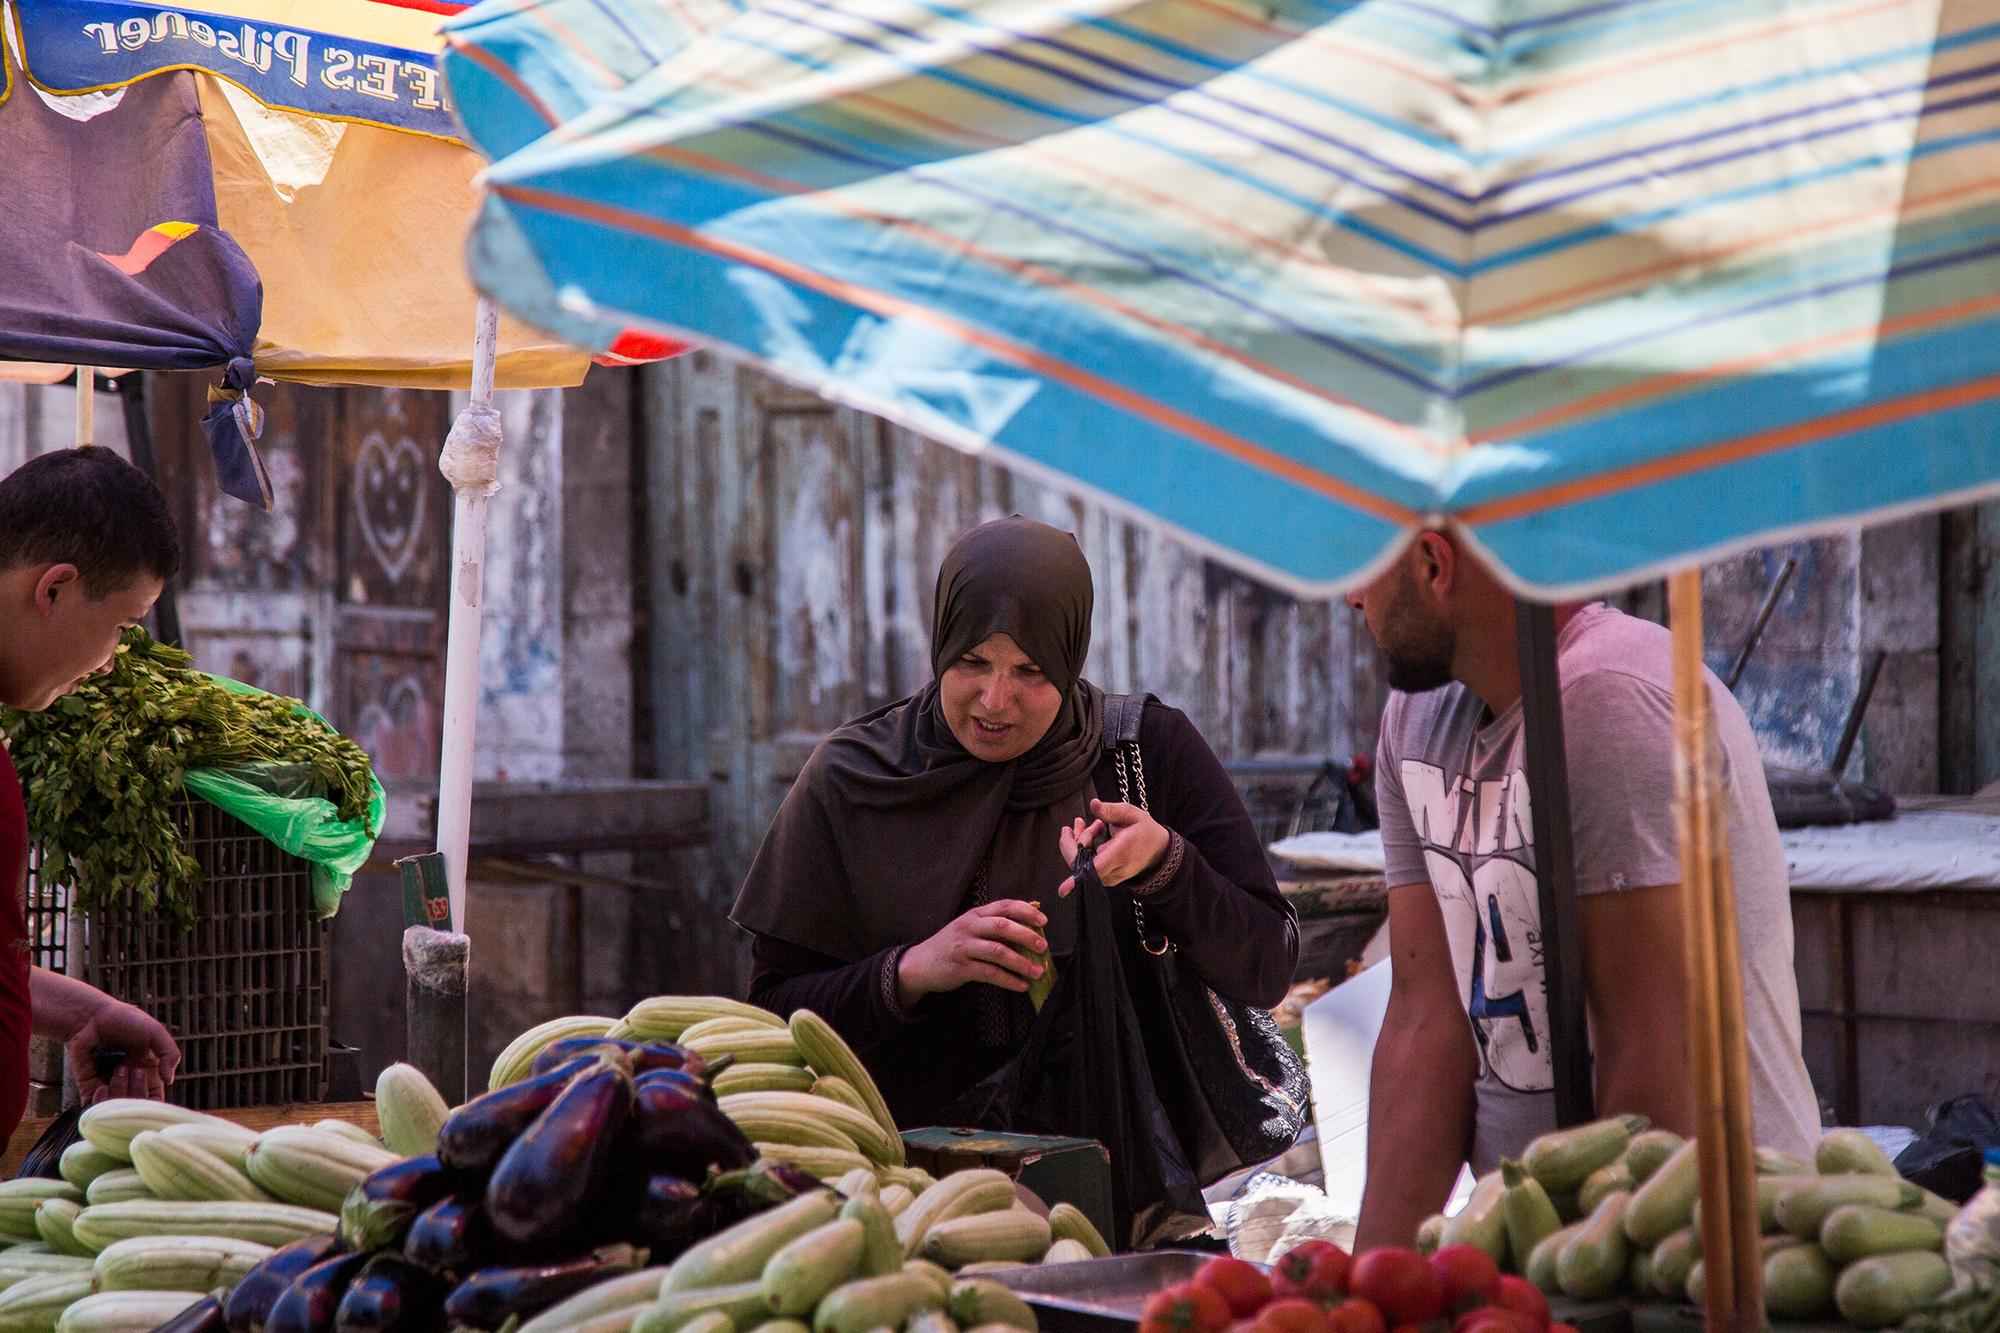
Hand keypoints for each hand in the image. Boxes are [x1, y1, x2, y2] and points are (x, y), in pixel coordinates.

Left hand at [64, 998, 178, 1103]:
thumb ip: (170, 1054)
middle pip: (136, 1105)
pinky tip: (101, 1087)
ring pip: (116, 1108)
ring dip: (118, 1093)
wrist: (90, 1017)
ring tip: (118, 1069)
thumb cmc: (124, 1020)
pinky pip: (94, 1107)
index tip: (153, 1091)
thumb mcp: (156, 1032)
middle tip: (132, 1068)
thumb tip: (169, 1080)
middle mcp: (129, 1082)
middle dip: (137, 1090)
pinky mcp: (89, 1087)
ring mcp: (109, 1085)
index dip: (155, 1101)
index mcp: (148, 1072)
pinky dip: (98, 1102)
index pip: (154, 1099)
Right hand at [897, 900, 1048, 1005]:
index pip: (1004, 906)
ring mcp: (964, 947)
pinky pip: (989, 973)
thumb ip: (993, 925)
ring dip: (1021, 962)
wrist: (920, 964)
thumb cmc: (952, 945)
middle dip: (1026, 935)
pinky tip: (1021, 985)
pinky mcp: (960, 968)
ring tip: (1037, 971)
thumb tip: (1029, 928)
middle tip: (1043, 946)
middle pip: (1002, 926)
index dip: (1025, 911)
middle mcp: (969, 927)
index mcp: (975, 914)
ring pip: (998, 951)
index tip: (1043, 921)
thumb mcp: (970, 928)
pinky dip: (1008, 980)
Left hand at [1058, 799, 1169, 895]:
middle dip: (1074, 840)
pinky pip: (1087, 867)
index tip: (1063, 889)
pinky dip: (1084, 850)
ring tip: (1093, 825)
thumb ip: (1111, 810)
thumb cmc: (1144, 830)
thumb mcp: (1131, 814)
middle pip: (1081, 862)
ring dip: (1080, 842)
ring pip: (1082, 865)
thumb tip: (1093, 804)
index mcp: (1120, 853)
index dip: (1077, 878)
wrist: (1158, 850)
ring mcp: (1110, 877)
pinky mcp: (1106, 878)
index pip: (1095, 870)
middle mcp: (1114, 870)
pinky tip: (1092, 834)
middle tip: (1079, 821)